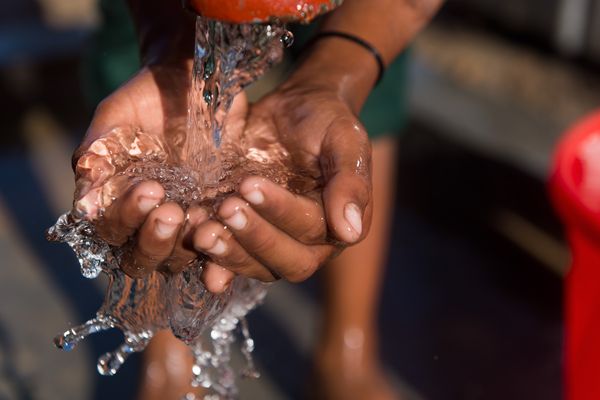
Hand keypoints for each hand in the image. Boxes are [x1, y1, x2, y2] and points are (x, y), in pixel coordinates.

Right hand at [73, 63, 216, 277]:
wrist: (196, 82)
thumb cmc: (148, 98)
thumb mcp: (117, 117)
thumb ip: (97, 155)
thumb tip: (83, 206)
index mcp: (116, 202)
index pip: (111, 231)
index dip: (126, 219)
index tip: (148, 189)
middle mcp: (147, 221)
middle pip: (142, 258)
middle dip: (155, 239)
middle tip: (173, 211)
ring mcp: (184, 223)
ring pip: (178, 260)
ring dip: (187, 245)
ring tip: (202, 215)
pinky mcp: (218, 219)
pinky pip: (219, 246)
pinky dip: (221, 244)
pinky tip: (228, 222)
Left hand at [193, 77, 372, 291]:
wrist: (294, 111)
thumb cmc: (325, 121)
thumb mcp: (345, 140)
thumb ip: (351, 182)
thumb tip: (351, 232)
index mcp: (337, 224)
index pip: (310, 230)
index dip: (280, 211)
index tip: (250, 184)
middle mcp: (308, 244)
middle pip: (285, 261)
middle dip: (254, 238)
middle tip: (226, 209)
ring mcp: (274, 244)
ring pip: (256, 266)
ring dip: (229, 254)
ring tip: (202, 232)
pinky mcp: (244, 238)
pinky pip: (229, 258)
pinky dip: (210, 256)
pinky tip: (192, 239)